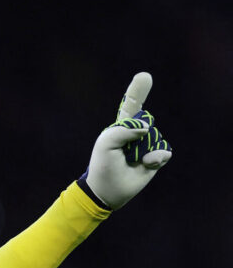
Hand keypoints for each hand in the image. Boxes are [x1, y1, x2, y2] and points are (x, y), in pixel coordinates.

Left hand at [84, 72, 171, 208]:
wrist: (107, 191)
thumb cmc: (103, 165)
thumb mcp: (106, 144)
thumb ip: (124, 130)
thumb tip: (147, 128)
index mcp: (121, 126)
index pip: (131, 105)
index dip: (137, 91)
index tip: (144, 76)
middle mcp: (136, 133)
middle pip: (147, 121)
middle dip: (138, 134)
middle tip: (125, 151)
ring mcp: (147, 144)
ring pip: (156, 137)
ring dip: (144, 151)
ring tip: (131, 160)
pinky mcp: (156, 157)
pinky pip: (164, 151)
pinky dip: (155, 158)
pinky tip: (145, 164)